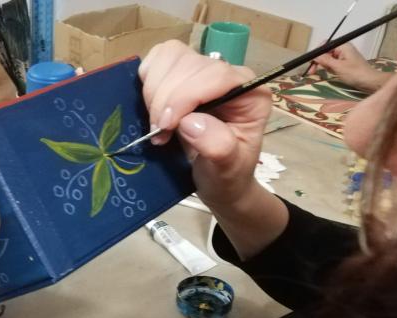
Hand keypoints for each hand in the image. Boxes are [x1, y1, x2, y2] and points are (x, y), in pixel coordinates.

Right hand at [138, 41, 288, 259]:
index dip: (184, 96)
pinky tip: (152, 108)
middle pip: (188, 63)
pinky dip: (147, 81)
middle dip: (166, 98)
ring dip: (154, 91)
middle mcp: (228, 75)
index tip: (165, 126)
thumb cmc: (226, 176)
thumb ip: (217, 145)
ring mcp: (202, 70)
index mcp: (249, 93)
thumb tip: (190, 122)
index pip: (215, 75)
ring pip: (170, 56)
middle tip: (160, 134)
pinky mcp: (181, 73)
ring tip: (158, 125)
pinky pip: (158, 59)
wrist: (217, 181)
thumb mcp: (228, 169)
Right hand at [311, 43, 392, 91]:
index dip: (317, 53)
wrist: (369, 82)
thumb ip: (325, 60)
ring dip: (324, 66)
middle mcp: (343, 49)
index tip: (311, 63)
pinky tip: (332, 74)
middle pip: (326, 52)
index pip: (325, 44)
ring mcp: (344, 56)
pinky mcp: (345, 64)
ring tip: (325, 73)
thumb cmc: (355, 73)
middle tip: (312, 72)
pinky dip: (330, 69)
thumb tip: (314, 56)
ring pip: (328, 59)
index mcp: (343, 46)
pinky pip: (333, 64)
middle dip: (319, 61)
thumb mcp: (338, 67)